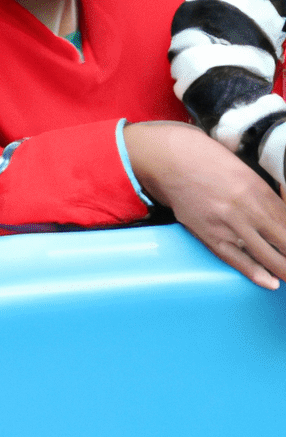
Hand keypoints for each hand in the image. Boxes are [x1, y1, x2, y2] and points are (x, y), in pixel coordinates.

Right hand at [124, 120, 285, 288]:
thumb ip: (260, 190)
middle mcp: (245, 208)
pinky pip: (235, 258)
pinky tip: (269, 282)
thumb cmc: (200, 155)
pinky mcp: (207, 233)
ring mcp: (226, 223)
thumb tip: (279, 207)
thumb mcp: (239, 166)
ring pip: (265, 255)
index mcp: (256, 188)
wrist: (163, 157)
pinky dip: (255, 272)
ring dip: (282, 268)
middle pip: (284, 241)